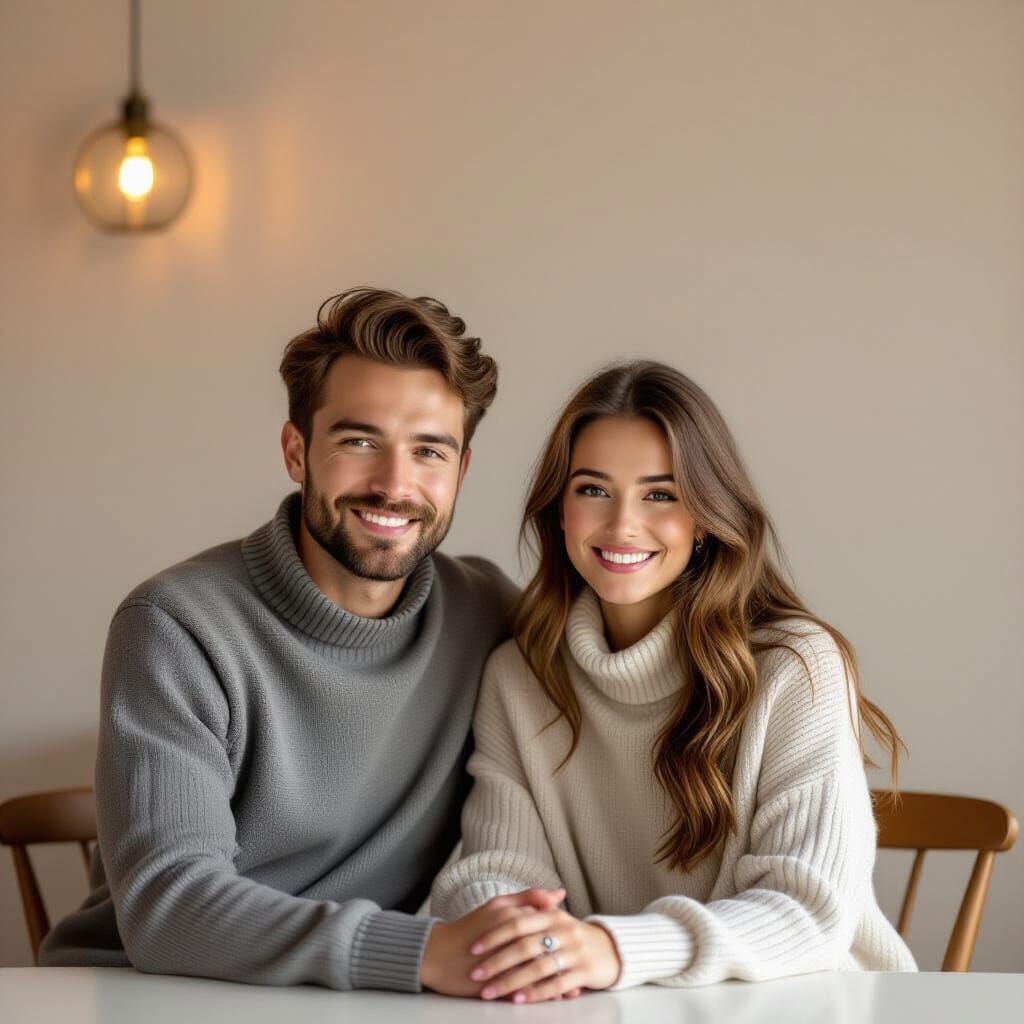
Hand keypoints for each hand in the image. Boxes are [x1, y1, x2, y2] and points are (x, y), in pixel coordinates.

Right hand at [421, 888, 564, 996]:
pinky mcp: (490, 984)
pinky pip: (519, 992)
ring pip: (534, 974)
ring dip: (554, 983)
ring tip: (570, 990)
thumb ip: (529, 897)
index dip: (563, 936)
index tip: (578, 942)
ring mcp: (499, 963)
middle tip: (579, 968)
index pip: (545, 926)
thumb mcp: (497, 905)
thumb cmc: (469, 927)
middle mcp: (506, 938)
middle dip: (563, 962)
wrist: (435, 953)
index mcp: (509, 917)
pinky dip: (536, 997)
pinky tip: (548, 1000)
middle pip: (542, 951)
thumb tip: (559, 894)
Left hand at [468, 909, 620, 1002]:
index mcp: (552, 914)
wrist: (611, 949)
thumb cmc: (572, 935)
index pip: (517, 922)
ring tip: (490, 991)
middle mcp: (564, 930)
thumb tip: (505, 905)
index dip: (494, 935)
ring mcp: (575, 951)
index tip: (473, 948)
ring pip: (537, 967)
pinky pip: (556, 984)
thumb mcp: (555, 916)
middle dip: (497, 961)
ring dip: (510, 981)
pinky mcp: (585, 971)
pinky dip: (535, 992)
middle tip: (476, 973)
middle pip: (524, 946)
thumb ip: (532, 907)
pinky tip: (518, 999)